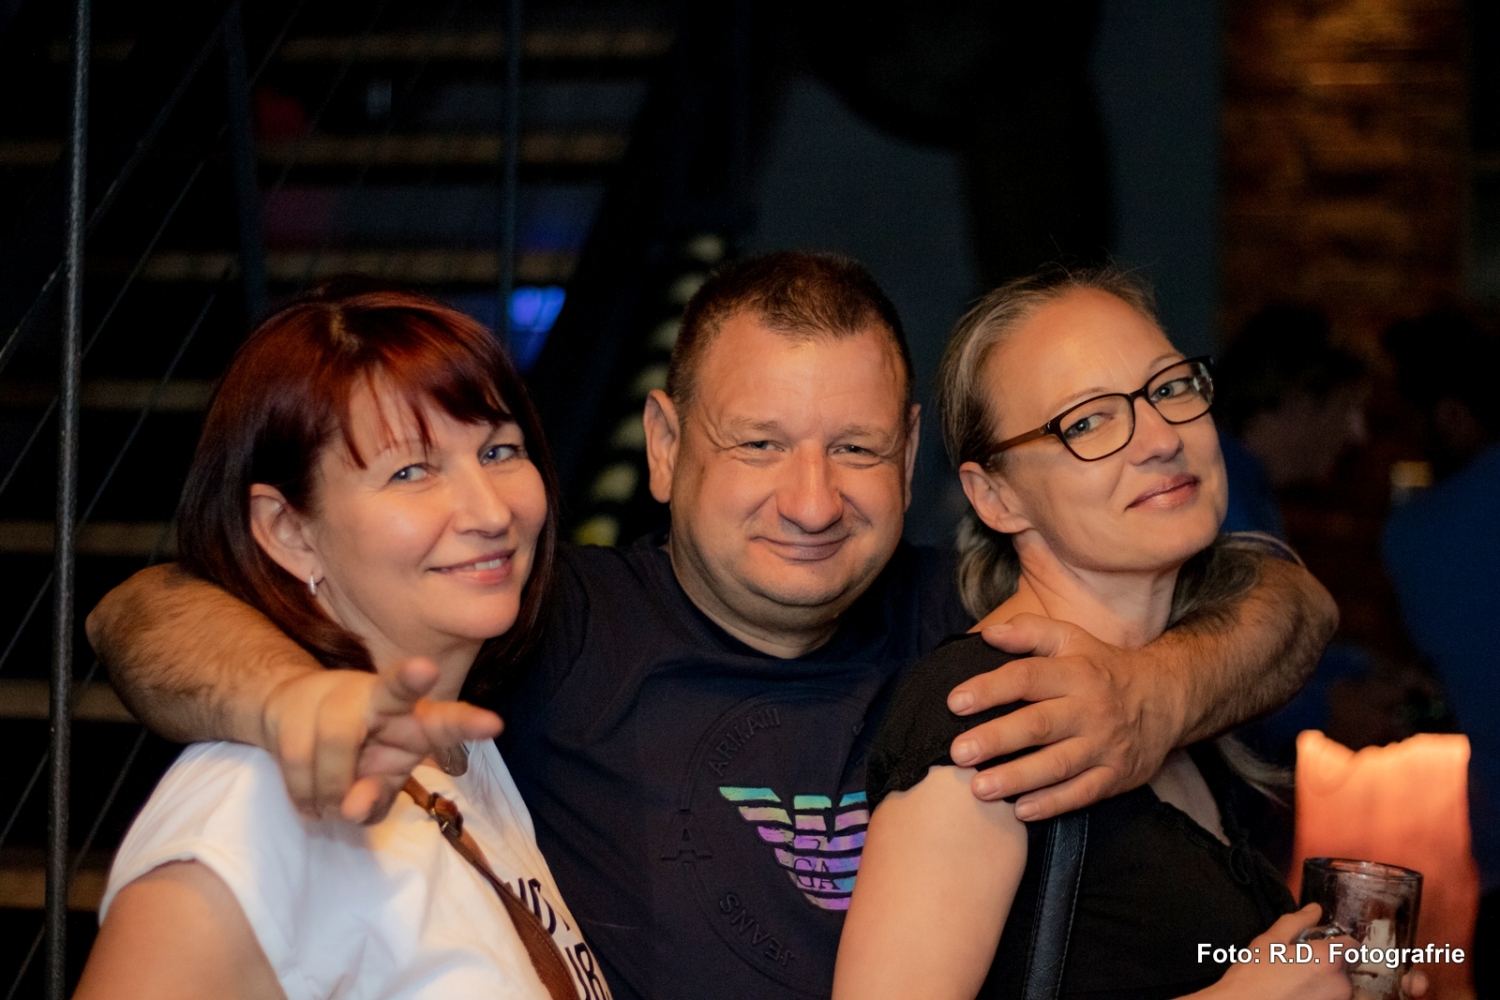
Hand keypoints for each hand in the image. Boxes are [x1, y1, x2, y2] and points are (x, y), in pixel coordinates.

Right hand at [260, 658, 502, 821]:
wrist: (289, 717)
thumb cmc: (355, 754)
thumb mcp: (375, 782)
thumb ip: (373, 798)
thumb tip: (351, 809)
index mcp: (411, 720)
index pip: (441, 721)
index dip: (464, 724)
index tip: (493, 725)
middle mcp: (379, 699)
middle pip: (394, 688)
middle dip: (409, 680)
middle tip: (426, 669)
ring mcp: (334, 696)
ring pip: (335, 740)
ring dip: (330, 787)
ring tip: (329, 810)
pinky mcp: (293, 704)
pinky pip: (297, 757)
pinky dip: (303, 793)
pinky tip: (311, 805)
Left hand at [945, 615, 1178, 818]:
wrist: (1166, 698)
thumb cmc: (1102, 668)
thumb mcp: (1072, 639)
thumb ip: (1030, 632)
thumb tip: (988, 634)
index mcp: (1075, 673)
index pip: (1027, 678)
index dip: (990, 689)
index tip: (955, 702)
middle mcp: (1090, 709)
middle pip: (1038, 724)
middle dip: (996, 739)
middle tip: (958, 752)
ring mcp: (1104, 745)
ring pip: (1058, 764)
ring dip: (1017, 778)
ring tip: (979, 788)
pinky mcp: (1116, 776)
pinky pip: (1082, 793)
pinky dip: (1052, 804)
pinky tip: (1021, 812)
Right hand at [1203, 905, 1353, 999]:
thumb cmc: (1252, 978)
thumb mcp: (1270, 942)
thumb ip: (1296, 922)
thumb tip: (1314, 910)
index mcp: (1328, 959)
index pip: (1354, 946)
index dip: (1337, 944)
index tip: (1320, 948)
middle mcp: (1340, 985)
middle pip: (1347, 970)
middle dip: (1330, 967)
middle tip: (1302, 968)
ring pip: (1341, 990)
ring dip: (1328, 986)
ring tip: (1300, 986)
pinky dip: (1321, 996)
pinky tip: (1299, 994)